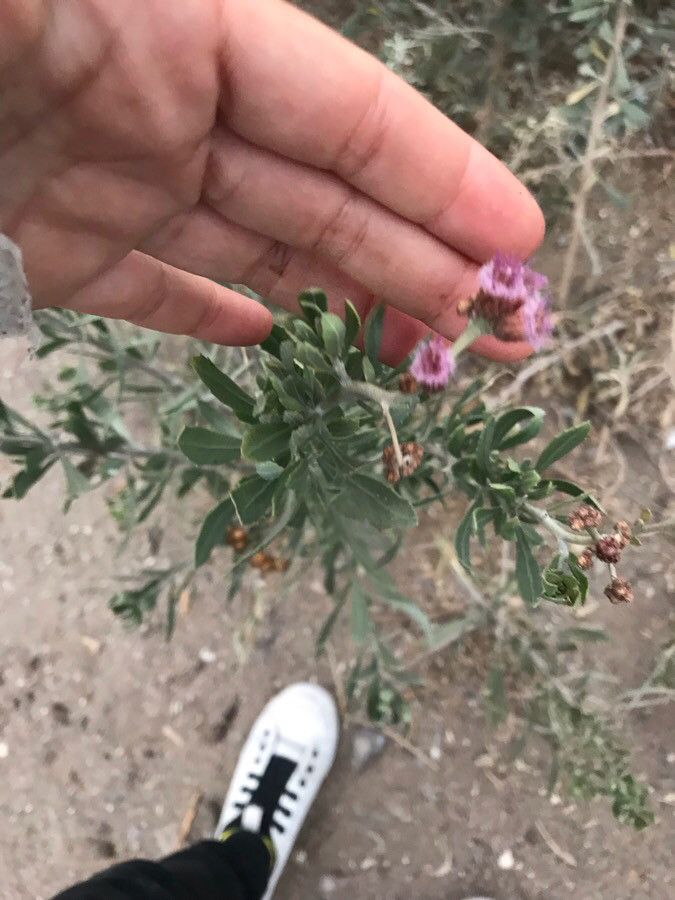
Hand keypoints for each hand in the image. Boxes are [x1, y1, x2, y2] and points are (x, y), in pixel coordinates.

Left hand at [0, 0, 543, 362]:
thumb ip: (181, 33)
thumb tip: (278, 139)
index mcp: (174, 27)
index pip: (342, 114)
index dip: (439, 179)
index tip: (515, 243)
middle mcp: (152, 107)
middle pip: (319, 196)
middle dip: (420, 260)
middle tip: (500, 328)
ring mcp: (100, 183)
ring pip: (255, 250)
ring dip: (346, 302)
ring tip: (423, 351)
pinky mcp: (44, 250)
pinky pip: (154, 289)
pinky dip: (219, 317)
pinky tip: (279, 340)